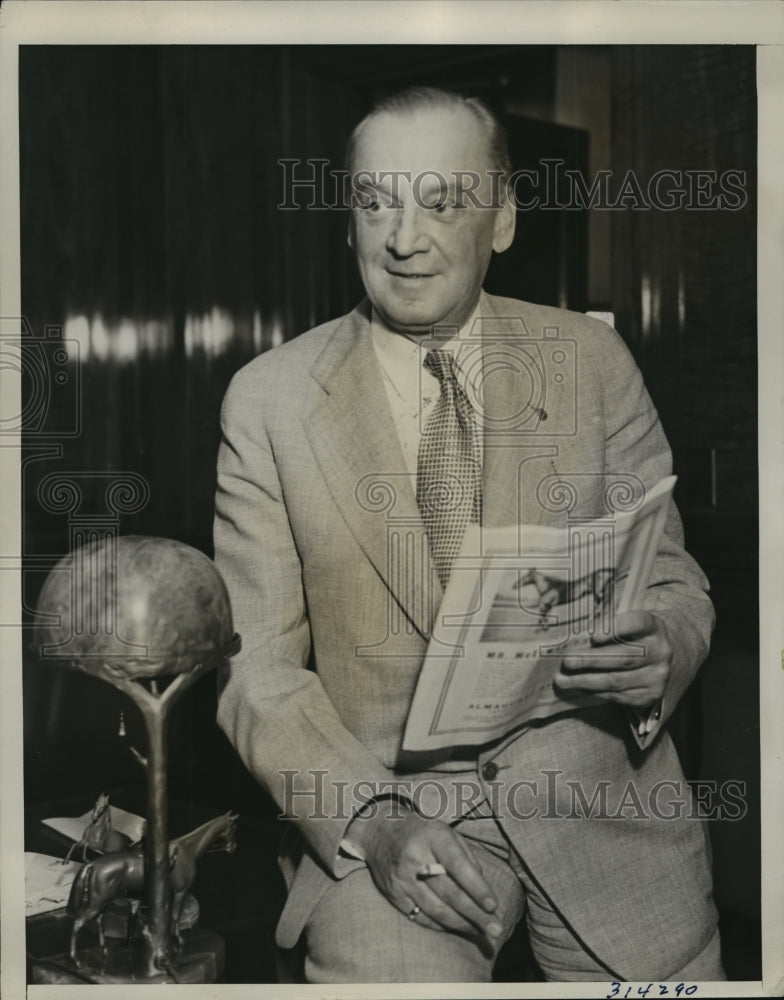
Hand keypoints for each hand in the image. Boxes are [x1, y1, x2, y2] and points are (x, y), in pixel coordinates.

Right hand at [346, 801, 502, 945]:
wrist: (379, 831)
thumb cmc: (422, 833)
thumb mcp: (446, 832)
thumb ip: (466, 857)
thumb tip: (482, 889)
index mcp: (432, 836)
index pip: (457, 865)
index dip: (476, 887)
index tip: (493, 905)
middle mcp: (415, 857)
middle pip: (449, 893)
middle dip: (475, 914)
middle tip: (495, 929)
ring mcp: (402, 878)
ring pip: (436, 909)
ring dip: (461, 924)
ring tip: (481, 932)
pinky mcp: (394, 894)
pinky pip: (420, 916)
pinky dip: (441, 926)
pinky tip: (457, 928)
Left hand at [554, 609, 671, 709]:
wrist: (661, 659)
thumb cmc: (634, 637)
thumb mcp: (628, 625)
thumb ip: (607, 627)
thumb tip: (574, 638)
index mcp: (653, 626)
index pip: (636, 623)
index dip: (615, 628)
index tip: (592, 635)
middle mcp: (660, 651)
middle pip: (623, 657)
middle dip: (591, 660)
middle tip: (567, 662)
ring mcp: (657, 676)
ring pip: (616, 680)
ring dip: (586, 681)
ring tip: (563, 680)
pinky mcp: (650, 695)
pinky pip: (618, 696)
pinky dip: (595, 692)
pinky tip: (579, 688)